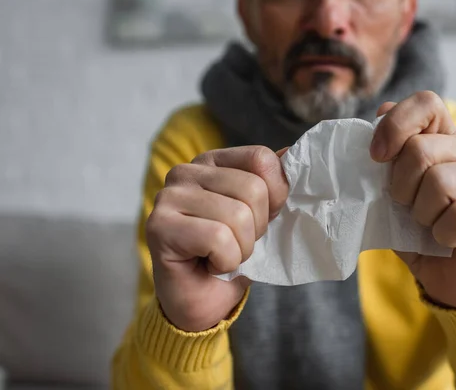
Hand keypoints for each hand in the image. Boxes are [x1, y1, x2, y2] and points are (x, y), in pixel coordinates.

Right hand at [146, 146, 288, 331]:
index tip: (259, 220)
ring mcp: (168, 197)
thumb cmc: (230, 257)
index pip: (261, 159)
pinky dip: (225, 261)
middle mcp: (186, 172)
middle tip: (235, 244)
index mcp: (212, 162)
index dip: (275, 196)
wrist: (201, 304)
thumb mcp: (261, 216)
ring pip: (237, 215)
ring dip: (241, 249)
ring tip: (221, 256)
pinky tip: (208, 265)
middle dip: (256, 228)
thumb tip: (293, 153)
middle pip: (253, 189)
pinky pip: (218, 238)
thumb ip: (272, 185)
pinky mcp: (159, 226)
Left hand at [371, 92, 455, 309]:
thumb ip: (386, 158)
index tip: (376, 157)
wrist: (444, 279)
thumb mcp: (389, 194)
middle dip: (400, 187)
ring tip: (428, 226)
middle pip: (423, 148)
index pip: (427, 103)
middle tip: (406, 208)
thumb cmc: (416, 234)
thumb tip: (380, 112)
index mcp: (445, 141)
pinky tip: (448, 241)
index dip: (396, 125)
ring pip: (442, 181)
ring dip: (422, 214)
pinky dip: (443, 235)